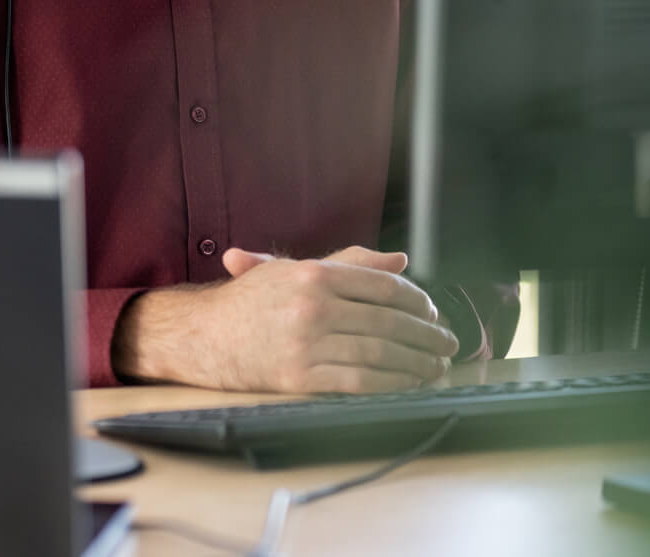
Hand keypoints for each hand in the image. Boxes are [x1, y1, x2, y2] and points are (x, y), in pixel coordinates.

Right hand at [111, 245, 459, 393]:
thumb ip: (350, 264)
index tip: (432, 313)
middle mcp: (313, 306)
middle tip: (448, 344)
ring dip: (416, 364)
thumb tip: (399, 262)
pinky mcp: (300, 378)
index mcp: (315, 274)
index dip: (416, 301)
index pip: (382, 285)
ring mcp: (307, 343)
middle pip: (388, 322)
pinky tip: (407, 385)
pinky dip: (391, 385)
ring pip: (379, 354)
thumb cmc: (249, 302)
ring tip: (435, 368)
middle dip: (426, 336)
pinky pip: (358, 383)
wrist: (201, 336)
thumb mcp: (294, 270)